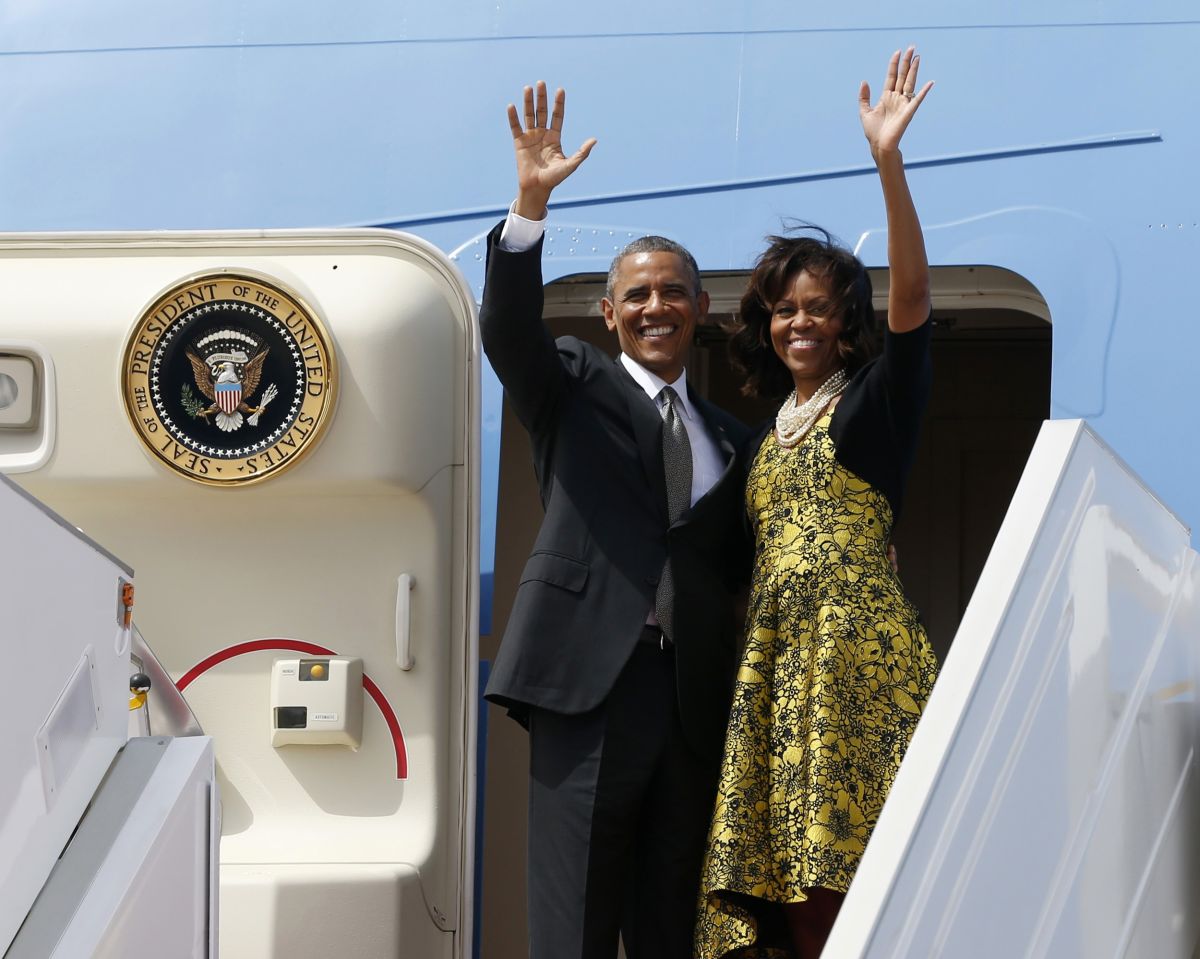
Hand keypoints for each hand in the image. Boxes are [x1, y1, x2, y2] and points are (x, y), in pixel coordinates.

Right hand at [508, 81, 596, 219]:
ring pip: (529, 115)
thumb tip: (594, 140)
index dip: (559, 104)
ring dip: (528, 102)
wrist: (537, 188)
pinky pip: (515, 127)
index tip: (560, 90)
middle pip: (542, 112)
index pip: (557, 116)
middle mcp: (542, 134)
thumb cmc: (554, 178)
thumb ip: (582, 153)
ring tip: (528, 88)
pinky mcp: (519, 142)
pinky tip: (511, 106)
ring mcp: (530, 137)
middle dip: (542, 98)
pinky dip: (513, 117)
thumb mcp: (570, 165)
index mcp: (554, 137)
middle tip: (542, 83)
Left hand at [858, 47, 932, 159]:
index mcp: (886, 97)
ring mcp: (903, 103)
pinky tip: (930, 82)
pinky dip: (924, 91)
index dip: (894, 64)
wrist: (879, 145)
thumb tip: (864, 81)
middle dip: (906, 62)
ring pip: (910, 82)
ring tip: (917, 57)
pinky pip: (918, 99)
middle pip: (903, 76)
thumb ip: (864, 97)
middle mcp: (896, 98)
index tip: (897, 52)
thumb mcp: (864, 111)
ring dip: (914, 70)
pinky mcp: (909, 111)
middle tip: (911, 47)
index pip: (891, 76)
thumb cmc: (873, 132)